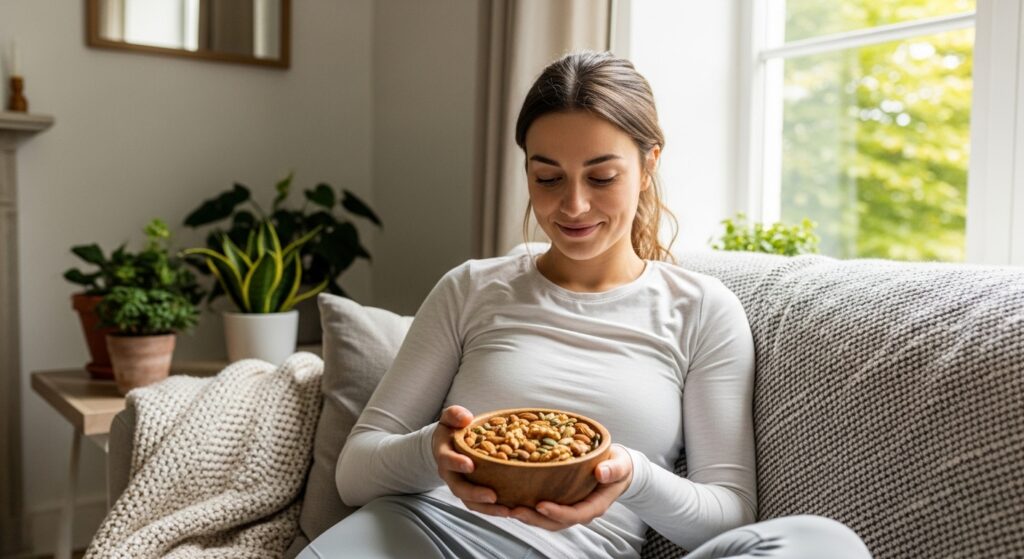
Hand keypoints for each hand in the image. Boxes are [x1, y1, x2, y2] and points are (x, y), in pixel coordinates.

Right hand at [431, 405, 511, 517]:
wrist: (447, 445)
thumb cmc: (452, 429)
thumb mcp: (450, 418)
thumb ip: (455, 414)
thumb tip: (466, 418)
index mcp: (444, 454)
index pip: (447, 460)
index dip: (457, 463)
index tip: (470, 465)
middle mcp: (450, 474)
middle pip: (459, 488)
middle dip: (475, 493)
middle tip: (492, 496)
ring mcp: (460, 486)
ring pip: (470, 502)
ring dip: (487, 509)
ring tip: (507, 511)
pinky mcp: (471, 494)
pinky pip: (480, 506)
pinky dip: (493, 510)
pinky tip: (511, 511)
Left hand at [509, 443, 632, 530]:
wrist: (615, 468)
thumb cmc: (617, 466)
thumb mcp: (620, 465)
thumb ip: (613, 469)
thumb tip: (601, 472)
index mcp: (595, 505)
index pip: (575, 514)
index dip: (558, 513)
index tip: (541, 505)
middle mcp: (580, 511)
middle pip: (555, 522)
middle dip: (534, 519)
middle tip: (514, 510)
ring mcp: (568, 508)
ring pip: (546, 520)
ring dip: (526, 516)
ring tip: (506, 508)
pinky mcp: (560, 502)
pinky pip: (542, 510)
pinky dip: (527, 507)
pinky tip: (511, 500)